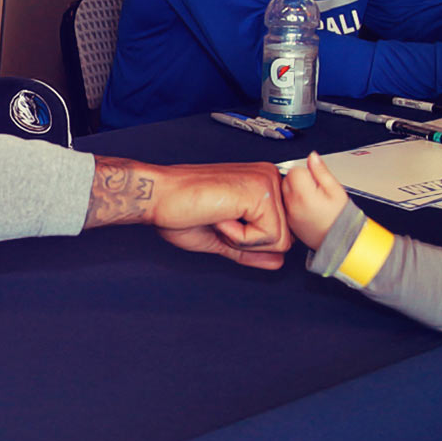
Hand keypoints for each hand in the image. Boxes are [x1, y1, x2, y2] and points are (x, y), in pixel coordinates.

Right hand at [86, 157, 290, 268]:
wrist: (157, 196)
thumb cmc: (180, 210)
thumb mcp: (223, 238)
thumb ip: (252, 249)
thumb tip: (279, 262)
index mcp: (262, 184)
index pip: (281, 232)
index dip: (251, 241)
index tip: (222, 221)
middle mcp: (270, 178)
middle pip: (284, 239)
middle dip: (248, 242)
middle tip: (219, 220)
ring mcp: (268, 183)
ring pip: (279, 241)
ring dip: (242, 240)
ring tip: (218, 216)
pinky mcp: (261, 193)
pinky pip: (268, 238)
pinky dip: (239, 237)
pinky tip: (219, 216)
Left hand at [280, 152, 351, 250]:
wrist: (338, 241)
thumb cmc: (339, 217)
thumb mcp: (335, 189)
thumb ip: (321, 171)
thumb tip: (312, 156)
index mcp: (303, 194)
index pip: (295, 170)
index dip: (307, 173)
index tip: (316, 181)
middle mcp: (291, 204)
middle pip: (287, 179)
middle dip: (300, 180)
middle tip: (315, 191)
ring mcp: (288, 213)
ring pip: (285, 191)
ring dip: (295, 191)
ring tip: (311, 200)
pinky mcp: (287, 220)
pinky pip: (285, 204)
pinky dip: (293, 203)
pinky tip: (306, 208)